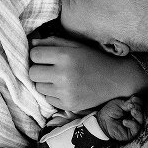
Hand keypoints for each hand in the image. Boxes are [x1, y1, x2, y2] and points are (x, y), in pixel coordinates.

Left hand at [28, 36, 147, 110]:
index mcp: (65, 56)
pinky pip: (48, 99)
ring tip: (59, 78)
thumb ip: (52, 42)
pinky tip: (65, 88)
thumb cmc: (93, 59)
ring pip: (38, 87)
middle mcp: (64, 74)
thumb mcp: (75, 45)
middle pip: (32, 73)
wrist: (116, 80)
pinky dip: (53, 94)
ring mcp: (66, 92)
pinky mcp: (68, 105)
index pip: (34, 55)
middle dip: (38, 69)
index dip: (38, 55)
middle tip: (49, 68)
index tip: (46, 56)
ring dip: (45, 82)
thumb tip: (31, 44)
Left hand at [96, 96, 144, 141]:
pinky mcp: (131, 133)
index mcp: (132, 109)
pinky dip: (131, 124)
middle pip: (142, 112)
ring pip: (141, 121)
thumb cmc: (109, 112)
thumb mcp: (118, 104)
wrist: (102, 121)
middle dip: (139, 108)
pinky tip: (124, 121)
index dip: (138, 102)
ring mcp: (134, 125)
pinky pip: (136, 128)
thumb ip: (128, 104)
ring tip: (133, 111)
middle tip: (133, 106)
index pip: (140, 105)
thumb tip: (135, 102)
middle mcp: (134, 117)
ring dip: (138, 115)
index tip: (134, 99)